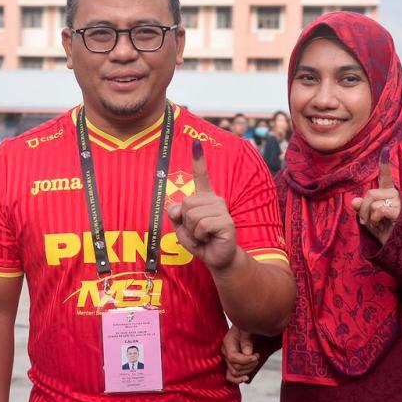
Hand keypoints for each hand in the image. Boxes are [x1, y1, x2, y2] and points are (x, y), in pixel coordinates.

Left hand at [167, 142, 237, 270]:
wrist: (217, 258)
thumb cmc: (200, 241)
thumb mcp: (182, 228)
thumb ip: (176, 215)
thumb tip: (176, 206)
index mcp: (204, 199)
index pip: (201, 177)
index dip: (199, 161)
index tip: (197, 144)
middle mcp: (215, 200)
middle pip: (186, 203)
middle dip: (185, 221)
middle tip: (197, 231)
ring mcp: (222, 210)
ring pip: (192, 215)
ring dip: (192, 231)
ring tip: (203, 236)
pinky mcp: (226, 222)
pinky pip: (202, 225)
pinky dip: (200, 236)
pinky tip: (209, 239)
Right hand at [221, 327, 258, 383]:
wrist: (250, 327)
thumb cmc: (249, 326)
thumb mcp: (248, 329)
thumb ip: (247, 339)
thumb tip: (247, 353)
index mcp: (227, 342)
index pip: (233, 358)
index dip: (246, 360)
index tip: (257, 356)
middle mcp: (224, 352)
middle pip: (235, 367)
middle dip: (250, 365)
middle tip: (257, 356)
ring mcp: (226, 359)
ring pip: (235, 373)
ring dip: (248, 370)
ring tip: (255, 361)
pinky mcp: (230, 364)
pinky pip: (229, 376)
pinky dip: (237, 380)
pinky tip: (246, 378)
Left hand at [350, 151, 399, 244]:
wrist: (397, 246)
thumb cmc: (383, 231)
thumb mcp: (368, 219)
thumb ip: (361, 208)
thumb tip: (354, 201)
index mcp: (387, 193)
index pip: (386, 176)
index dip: (385, 163)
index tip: (386, 148)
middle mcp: (394, 194)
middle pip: (370, 193)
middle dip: (363, 209)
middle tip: (365, 222)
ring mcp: (398, 202)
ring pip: (373, 201)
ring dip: (368, 216)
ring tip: (374, 225)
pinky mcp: (399, 211)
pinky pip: (379, 209)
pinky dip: (374, 219)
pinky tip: (380, 225)